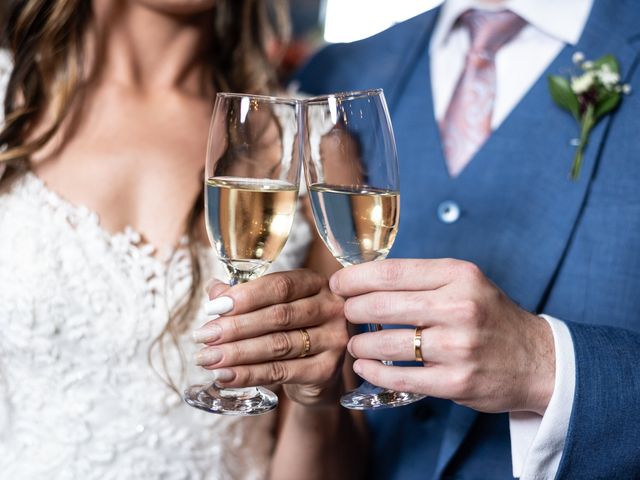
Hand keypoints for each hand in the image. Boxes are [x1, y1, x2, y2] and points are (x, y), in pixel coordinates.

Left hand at [193, 269, 347, 406]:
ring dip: (237, 353)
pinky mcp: (327, 369)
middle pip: (278, 316)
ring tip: (208, 358)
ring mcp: (333, 339)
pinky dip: (249, 374)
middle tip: (203, 337)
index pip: (280, 285)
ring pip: (278, 344)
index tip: (212, 308)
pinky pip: (282, 372)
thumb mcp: (270, 307)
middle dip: (235, 327)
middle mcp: (330, 307)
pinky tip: (225, 376)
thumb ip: (244, 297)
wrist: (317, 371)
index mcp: (315, 283)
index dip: (245, 296)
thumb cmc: (290, 329)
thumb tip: (214, 290)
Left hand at [330, 259, 554, 414]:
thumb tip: (365, 279)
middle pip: (381, 306)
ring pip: (385, 344)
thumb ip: (421, 280)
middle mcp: (459, 308)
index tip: (338, 283)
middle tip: (345, 314)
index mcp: (458, 276)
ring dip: (360, 345)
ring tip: (355, 344)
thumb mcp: (465, 283)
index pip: (390, 273)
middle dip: (352, 310)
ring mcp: (458, 347)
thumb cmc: (490, 317)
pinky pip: (399, 378)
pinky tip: (365, 367)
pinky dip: (373, 373)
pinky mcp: (457, 382)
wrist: (538, 360)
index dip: (355, 278)